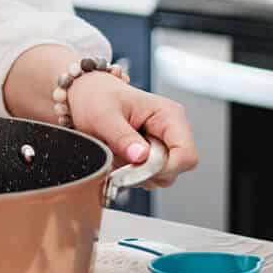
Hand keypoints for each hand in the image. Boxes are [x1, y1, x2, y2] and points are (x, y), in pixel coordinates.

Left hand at [62, 71, 198, 188]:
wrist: (85, 95)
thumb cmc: (96, 97)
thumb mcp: (104, 116)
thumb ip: (122, 137)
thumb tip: (141, 156)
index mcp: (169, 114)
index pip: (187, 155)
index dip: (165, 169)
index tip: (137, 167)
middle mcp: (172, 129)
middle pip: (175, 170)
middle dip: (146, 171)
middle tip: (120, 158)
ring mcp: (164, 143)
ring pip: (162, 176)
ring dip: (137, 173)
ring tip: (117, 152)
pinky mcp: (154, 154)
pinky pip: (150, 176)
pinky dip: (132, 173)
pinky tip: (120, 156)